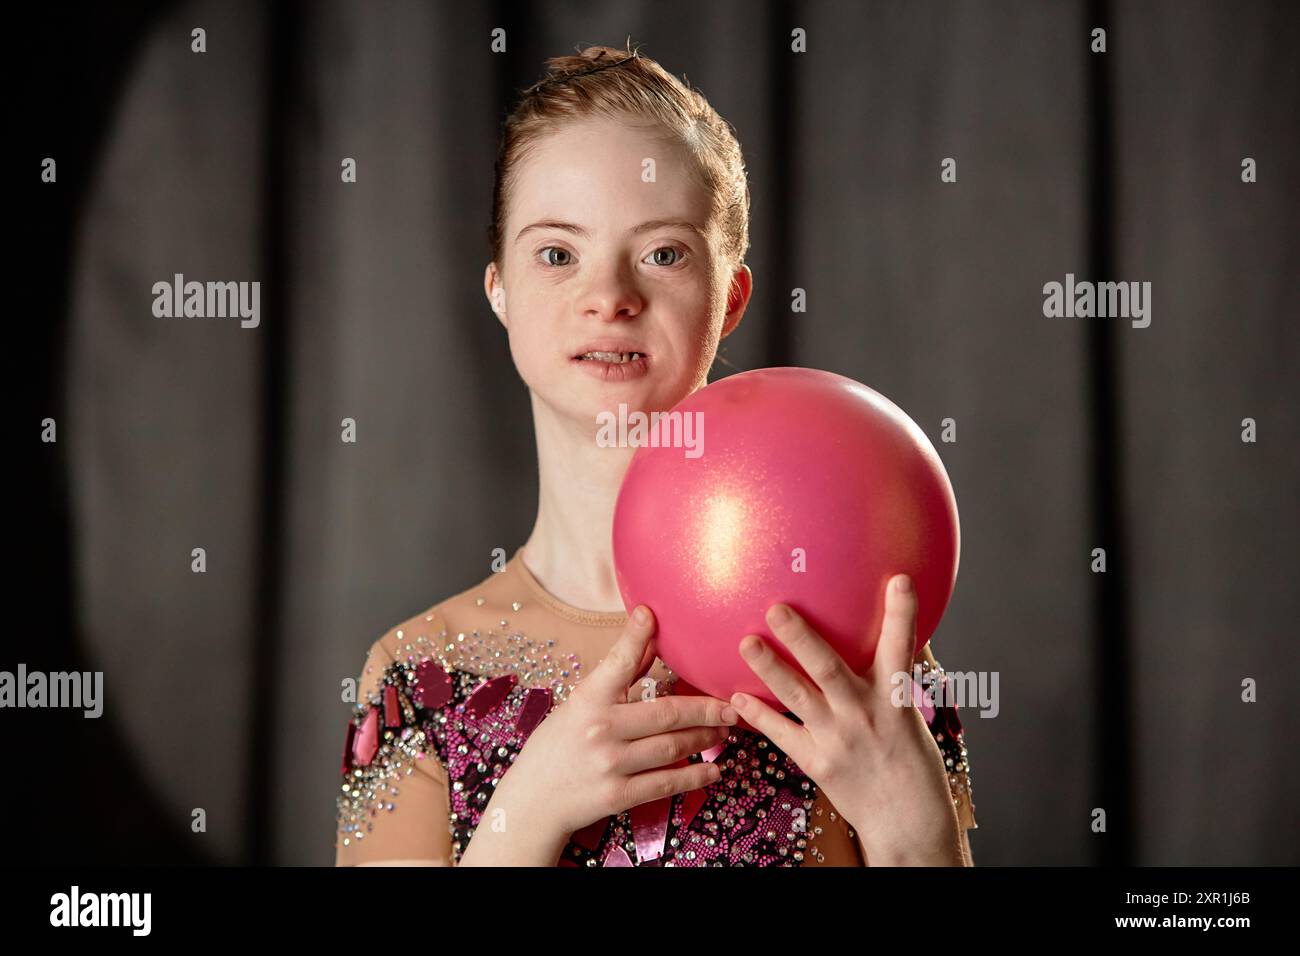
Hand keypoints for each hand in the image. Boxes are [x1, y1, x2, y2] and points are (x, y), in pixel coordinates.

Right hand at [501, 604, 737, 839]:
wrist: (532, 801)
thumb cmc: (557, 746)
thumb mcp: (580, 705)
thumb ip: (617, 675)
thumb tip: (648, 637)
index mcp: (588, 700)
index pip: (617, 662)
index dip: (635, 636)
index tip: (651, 613)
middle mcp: (600, 729)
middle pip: (666, 713)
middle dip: (706, 708)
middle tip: (732, 705)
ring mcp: (610, 764)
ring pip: (673, 747)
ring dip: (705, 738)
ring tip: (724, 731)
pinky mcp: (618, 795)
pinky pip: (666, 783)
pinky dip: (695, 776)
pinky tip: (714, 770)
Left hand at [729, 574, 964, 865]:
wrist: (908, 822)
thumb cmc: (911, 764)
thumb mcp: (910, 716)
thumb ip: (894, 678)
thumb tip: (898, 633)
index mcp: (895, 699)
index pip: (902, 649)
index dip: (902, 614)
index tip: (898, 580)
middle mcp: (865, 714)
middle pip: (829, 669)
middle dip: (801, 639)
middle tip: (776, 609)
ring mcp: (838, 739)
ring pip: (798, 697)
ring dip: (769, 669)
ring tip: (745, 643)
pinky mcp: (818, 763)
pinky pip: (782, 734)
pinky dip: (759, 716)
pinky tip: (736, 698)